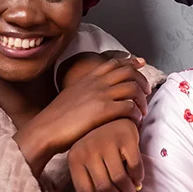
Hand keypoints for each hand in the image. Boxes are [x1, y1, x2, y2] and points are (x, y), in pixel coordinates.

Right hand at [16, 57, 149, 174]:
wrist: (45, 130)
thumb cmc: (55, 120)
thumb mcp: (70, 97)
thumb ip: (84, 92)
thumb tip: (93, 98)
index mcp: (87, 78)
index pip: (113, 63)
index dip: (130, 61)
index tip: (141, 63)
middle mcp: (95, 83)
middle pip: (128, 72)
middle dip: (142, 80)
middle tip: (147, 92)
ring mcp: (100, 95)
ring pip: (133, 88)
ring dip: (142, 100)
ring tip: (142, 111)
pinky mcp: (104, 110)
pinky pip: (130, 107)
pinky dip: (136, 113)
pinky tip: (135, 121)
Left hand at [69, 118, 143, 191]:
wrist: (111, 114)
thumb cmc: (98, 143)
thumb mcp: (88, 161)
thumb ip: (89, 183)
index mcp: (74, 158)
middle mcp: (87, 149)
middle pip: (103, 188)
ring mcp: (106, 141)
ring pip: (120, 179)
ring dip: (128, 190)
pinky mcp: (125, 136)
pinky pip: (134, 166)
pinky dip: (138, 177)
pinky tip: (138, 179)